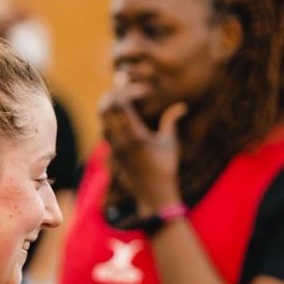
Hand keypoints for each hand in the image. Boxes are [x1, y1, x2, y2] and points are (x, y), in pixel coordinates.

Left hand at [99, 74, 186, 215]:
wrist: (154, 194)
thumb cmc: (166, 168)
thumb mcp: (171, 144)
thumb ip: (171, 121)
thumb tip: (181, 106)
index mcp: (136, 135)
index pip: (121, 104)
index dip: (126, 91)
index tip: (138, 89)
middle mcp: (121, 140)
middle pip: (105, 109)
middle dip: (112, 96)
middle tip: (122, 91)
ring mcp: (114, 147)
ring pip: (102, 120)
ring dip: (108, 108)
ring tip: (120, 103)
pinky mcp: (112, 154)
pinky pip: (104, 132)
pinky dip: (108, 121)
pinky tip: (119, 120)